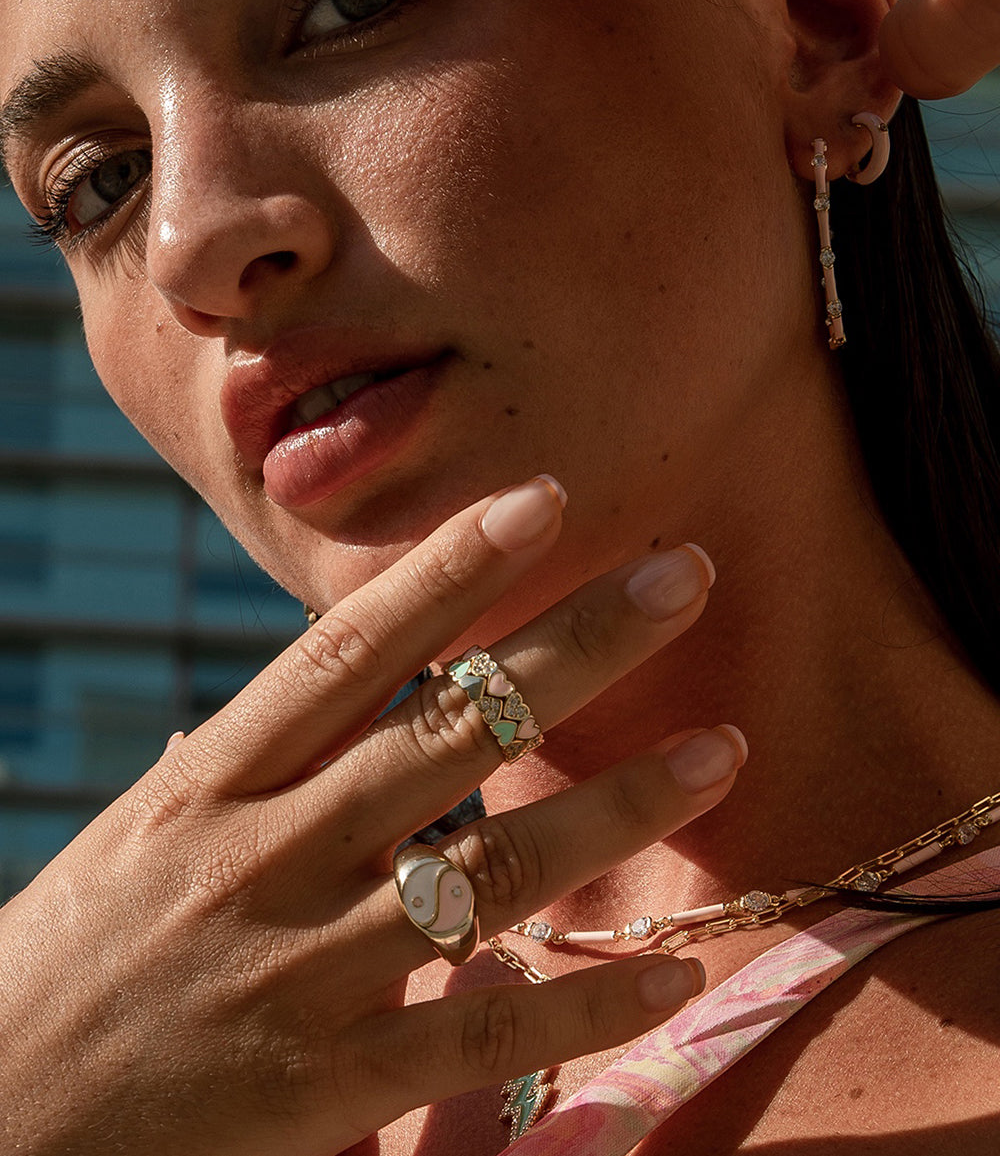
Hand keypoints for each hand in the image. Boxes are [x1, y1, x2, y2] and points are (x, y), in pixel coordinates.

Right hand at [0, 477, 739, 1154]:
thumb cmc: (71, 962)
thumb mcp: (144, 836)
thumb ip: (250, 760)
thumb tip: (332, 679)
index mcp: (215, 783)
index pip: (348, 650)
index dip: (447, 569)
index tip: (541, 500)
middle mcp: (267, 857)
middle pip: (446, 731)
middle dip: (573, 646)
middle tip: (681, 573)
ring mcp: (305, 970)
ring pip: (490, 870)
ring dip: (614, 806)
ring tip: (720, 749)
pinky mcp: (330, 1085)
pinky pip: (482, 1030)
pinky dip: (583, 999)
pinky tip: (671, 966)